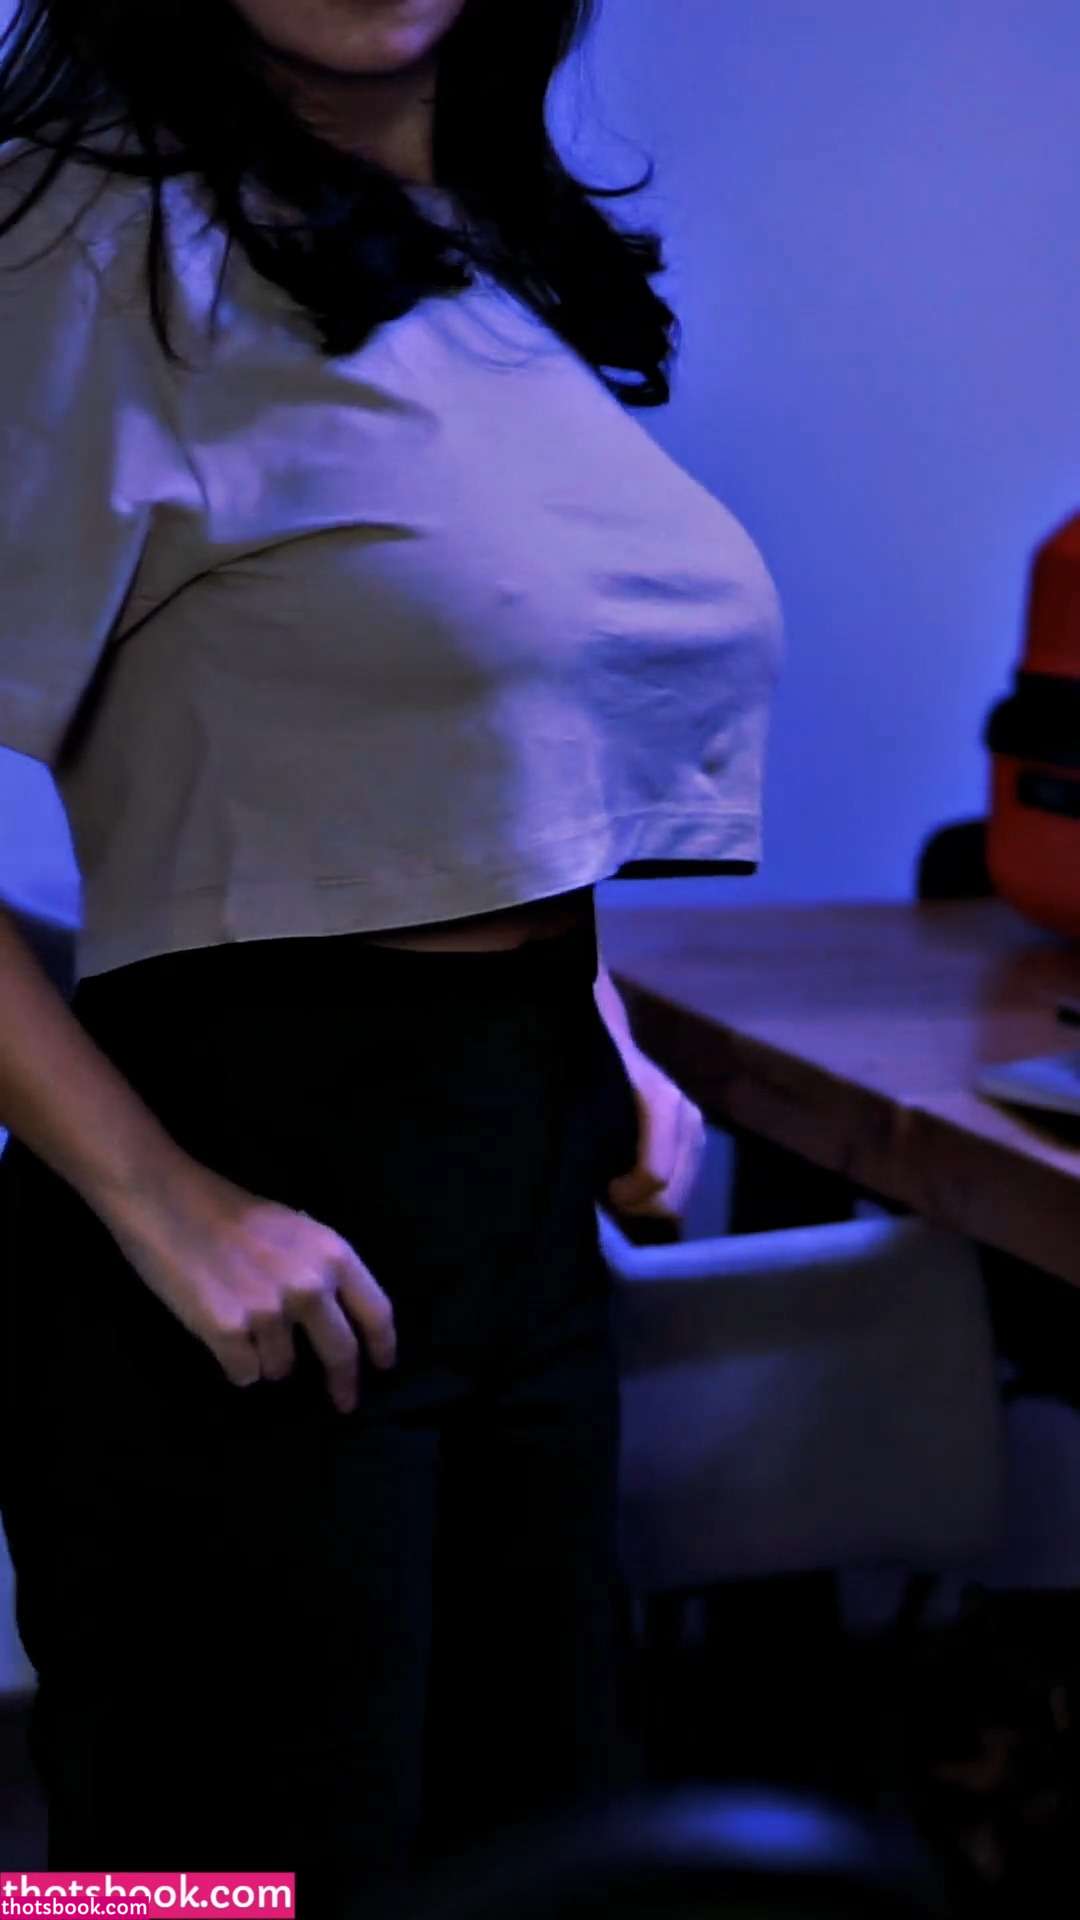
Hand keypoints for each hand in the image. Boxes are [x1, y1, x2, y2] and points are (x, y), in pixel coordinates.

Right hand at [97, 1160, 396, 1413]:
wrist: (164, 1198)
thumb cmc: (226, 1208)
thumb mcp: (293, 1228)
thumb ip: (318, 1267)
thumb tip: (333, 1312)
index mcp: (331, 1253)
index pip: (377, 1311)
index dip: (382, 1345)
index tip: (382, 1367)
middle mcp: (309, 1285)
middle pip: (341, 1352)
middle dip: (343, 1383)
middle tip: (343, 1402)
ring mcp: (269, 1311)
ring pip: (282, 1368)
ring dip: (267, 1360)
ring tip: (241, 1326)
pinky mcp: (227, 1332)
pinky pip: (243, 1374)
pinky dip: (233, 1364)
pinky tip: (219, 1334)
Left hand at [602, 1046, 707, 1226]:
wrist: (614, 1045)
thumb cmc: (596, 1073)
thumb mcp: (588, 1102)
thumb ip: (593, 1141)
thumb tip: (599, 1188)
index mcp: (662, 1104)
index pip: (654, 1174)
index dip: (626, 1196)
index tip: (603, 1190)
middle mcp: (687, 1117)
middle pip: (673, 1196)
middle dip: (638, 1205)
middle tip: (610, 1196)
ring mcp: (696, 1129)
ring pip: (680, 1197)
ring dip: (648, 1200)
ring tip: (621, 1186)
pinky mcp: (698, 1139)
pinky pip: (682, 1187)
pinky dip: (659, 1192)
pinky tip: (636, 1181)